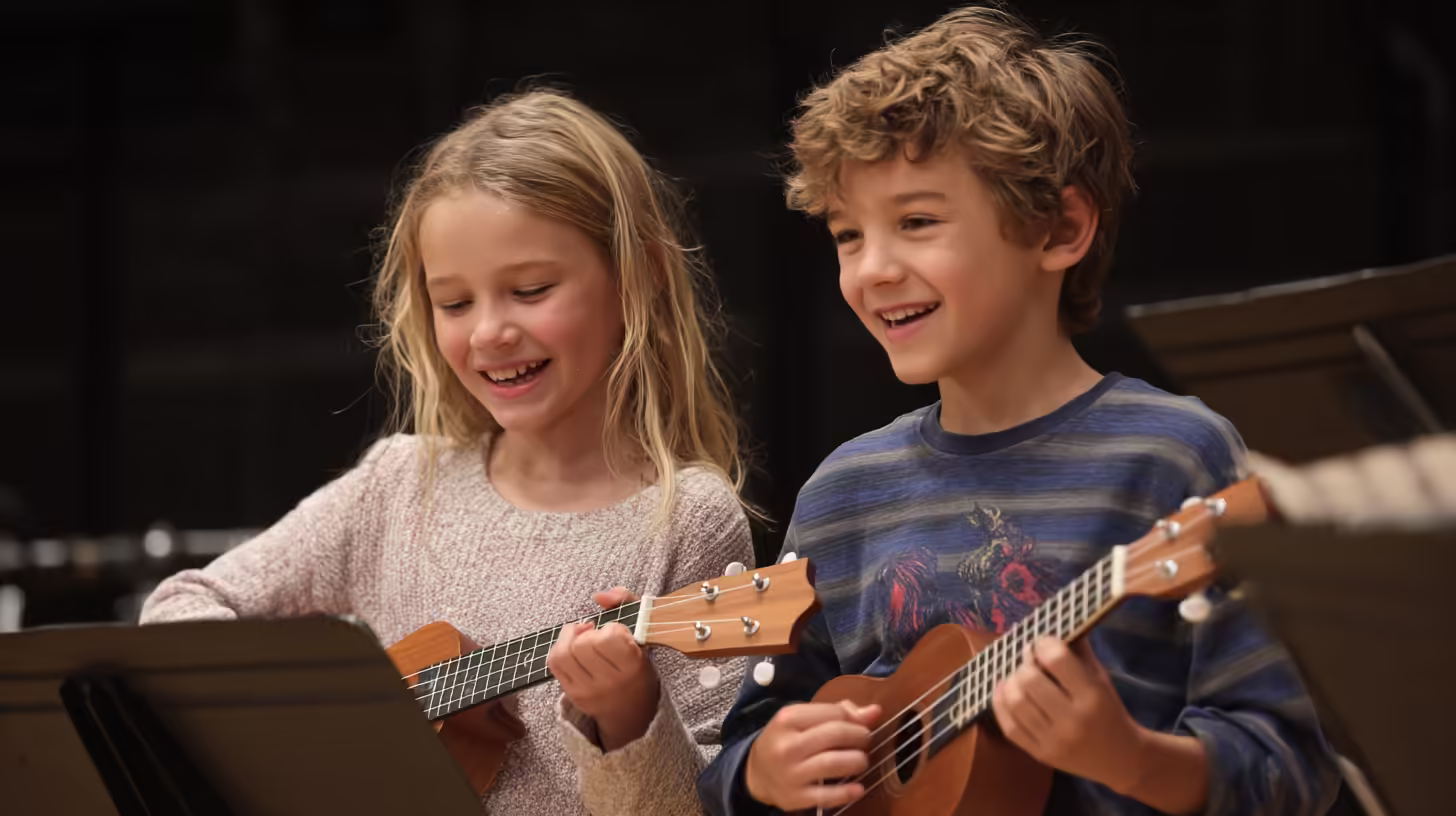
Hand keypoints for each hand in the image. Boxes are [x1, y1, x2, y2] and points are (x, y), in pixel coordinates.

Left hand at [547, 588, 659, 750]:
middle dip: (589, 632)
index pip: (610, 637)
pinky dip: (560, 648)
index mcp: (632, 667)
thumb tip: (599, 596)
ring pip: (563, 653)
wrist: (632, 710)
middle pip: (583, 644)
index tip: (619, 633)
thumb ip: (626, 602)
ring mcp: (588, 690)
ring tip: (582, 636)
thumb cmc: (637, 666)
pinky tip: (572, 647)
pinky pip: (554, 664)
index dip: (612, 627)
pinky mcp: (572, 694)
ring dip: (570, 637)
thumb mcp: (643, 633)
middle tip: (598, 634)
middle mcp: (609, 682)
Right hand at [745, 700, 881, 810]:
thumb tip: (875, 711)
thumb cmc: (786, 741)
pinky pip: (828, 795)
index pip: (834, 713)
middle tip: (865, 742)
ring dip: (858, 761)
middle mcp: (787, 745)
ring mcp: (791, 773)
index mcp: (788, 719)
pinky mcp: (796, 797)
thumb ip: (838, 712)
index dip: (855, 719)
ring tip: (861, 761)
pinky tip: (858, 788)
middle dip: (860, 737)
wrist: (756, 774)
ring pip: (834, 762)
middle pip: (836, 734)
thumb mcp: (802, 719)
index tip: (860, 725)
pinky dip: (848, 792)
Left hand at [991, 637, 1145, 791]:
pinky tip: (1005, 691)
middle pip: (1029, 680)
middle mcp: (1072, 720)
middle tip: (1030, 659)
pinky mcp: (1040, 754)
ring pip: (1015, 702)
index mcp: (1092, 696)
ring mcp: (1053, 740)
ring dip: (1011, 681)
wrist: (1120, 758)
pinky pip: (1009, 726)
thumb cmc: (1109, 711)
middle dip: (1025, 663)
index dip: (1043, 643)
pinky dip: (1000, 704)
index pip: (1056, 659)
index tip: (1043, 642)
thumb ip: (1079, 650)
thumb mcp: (1101, 678)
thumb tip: (1054, 620)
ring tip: (1018, 676)